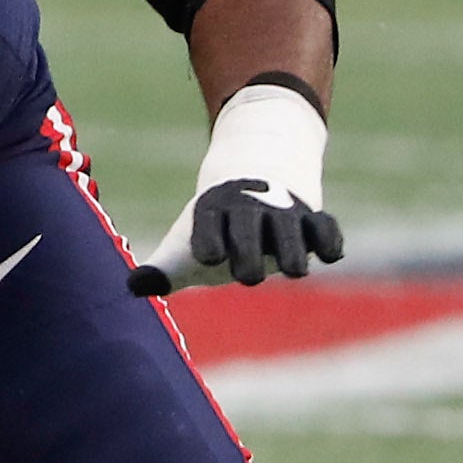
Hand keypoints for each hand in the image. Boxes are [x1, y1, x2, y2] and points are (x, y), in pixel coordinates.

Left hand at [129, 81, 343, 293]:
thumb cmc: (216, 226)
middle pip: (249, 229)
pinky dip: (329, 238)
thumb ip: (163, 270)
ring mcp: (282, 213)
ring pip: (290, 228)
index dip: (208, 240)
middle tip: (248, 277)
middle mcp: (248, 210)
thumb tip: (132, 288)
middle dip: (250, 250)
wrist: (255, 174)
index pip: (208, 225)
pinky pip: (325, 225)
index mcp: (212, 212)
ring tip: (293, 271)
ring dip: (293, 248)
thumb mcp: (187, 244)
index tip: (208, 259)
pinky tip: (329, 255)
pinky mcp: (312, 219)